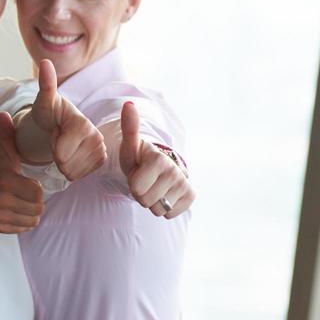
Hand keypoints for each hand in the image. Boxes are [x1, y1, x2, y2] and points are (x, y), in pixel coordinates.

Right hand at [0, 111, 43, 232]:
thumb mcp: (4, 152)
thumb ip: (7, 134)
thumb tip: (4, 114)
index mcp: (4, 181)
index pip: (37, 192)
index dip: (35, 187)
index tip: (26, 181)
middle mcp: (0, 200)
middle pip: (38, 207)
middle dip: (35, 201)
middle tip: (24, 192)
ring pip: (33, 219)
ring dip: (31, 211)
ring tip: (20, 201)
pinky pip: (25, 228)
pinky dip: (24, 221)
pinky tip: (15, 210)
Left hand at [25, 59, 106, 179]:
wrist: (58, 120)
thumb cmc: (49, 111)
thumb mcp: (44, 100)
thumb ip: (46, 84)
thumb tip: (46, 62)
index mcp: (82, 123)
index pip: (61, 153)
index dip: (53, 145)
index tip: (55, 131)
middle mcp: (96, 136)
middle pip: (67, 164)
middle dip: (57, 155)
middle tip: (58, 139)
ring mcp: (101, 148)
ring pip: (74, 172)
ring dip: (63, 163)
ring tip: (64, 145)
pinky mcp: (101, 158)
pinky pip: (82, 175)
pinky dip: (72, 169)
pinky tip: (71, 154)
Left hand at [119, 100, 193, 217]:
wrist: (159, 168)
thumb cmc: (140, 158)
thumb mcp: (130, 146)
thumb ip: (129, 128)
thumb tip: (128, 104)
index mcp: (159, 159)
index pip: (136, 189)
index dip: (132, 184)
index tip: (137, 173)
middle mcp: (175, 171)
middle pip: (145, 201)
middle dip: (141, 194)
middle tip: (145, 181)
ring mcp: (185, 184)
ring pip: (157, 209)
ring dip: (152, 202)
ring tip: (154, 186)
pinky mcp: (191, 196)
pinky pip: (170, 214)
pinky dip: (164, 208)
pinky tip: (164, 193)